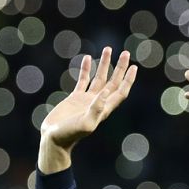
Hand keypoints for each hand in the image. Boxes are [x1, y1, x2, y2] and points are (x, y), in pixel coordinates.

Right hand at [38, 48, 136, 172]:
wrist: (53, 140)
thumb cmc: (69, 135)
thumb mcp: (85, 124)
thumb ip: (96, 109)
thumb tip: (106, 92)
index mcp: (104, 109)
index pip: (120, 91)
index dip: (128, 80)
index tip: (134, 66)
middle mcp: (98, 103)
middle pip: (113, 82)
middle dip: (120, 68)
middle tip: (126, 53)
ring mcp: (86, 100)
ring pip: (99, 78)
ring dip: (104, 65)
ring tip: (108, 49)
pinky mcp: (75, 98)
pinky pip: (83, 80)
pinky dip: (86, 69)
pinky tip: (87, 58)